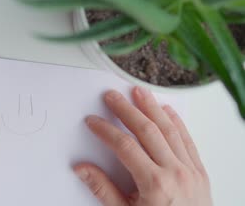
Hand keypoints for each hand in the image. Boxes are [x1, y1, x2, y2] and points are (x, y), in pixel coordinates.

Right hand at [73, 87, 211, 205]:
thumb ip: (103, 190)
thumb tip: (82, 169)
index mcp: (154, 184)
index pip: (125, 147)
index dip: (106, 131)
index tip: (93, 122)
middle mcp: (175, 172)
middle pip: (147, 131)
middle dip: (126, 110)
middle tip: (112, 96)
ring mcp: (190, 170)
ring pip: (169, 130)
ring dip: (152, 108)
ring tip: (139, 92)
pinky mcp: (199, 172)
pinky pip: (188, 140)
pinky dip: (177, 122)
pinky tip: (167, 110)